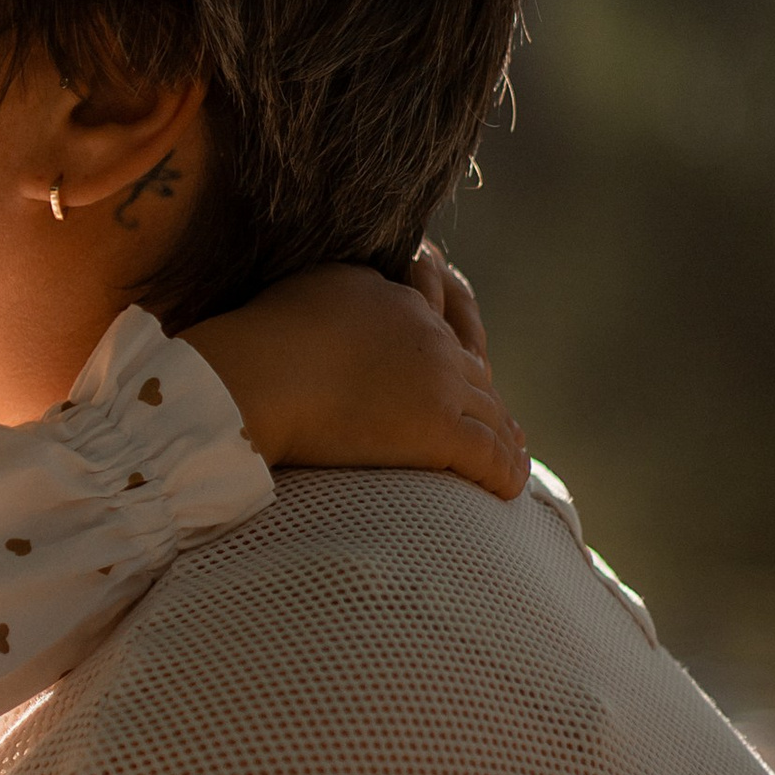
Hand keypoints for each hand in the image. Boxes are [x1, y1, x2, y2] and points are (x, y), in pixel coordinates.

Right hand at [184, 247, 527, 497]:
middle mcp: (431, 342)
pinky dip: (505, 472)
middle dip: (493, 407)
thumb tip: (370, 292)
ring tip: (514, 462)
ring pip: (491, 417)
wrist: (261, 373)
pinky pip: (487, 455)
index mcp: (402, 307)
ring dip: (507, 442)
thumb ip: (355, 290)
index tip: (469, 385)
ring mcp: (438, 386)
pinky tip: (509, 489)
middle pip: (476, 379)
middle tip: (508, 431)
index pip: (446, 339)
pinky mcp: (437, 430)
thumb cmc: (269, 334)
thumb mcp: (320, 285)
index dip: (462, 367)